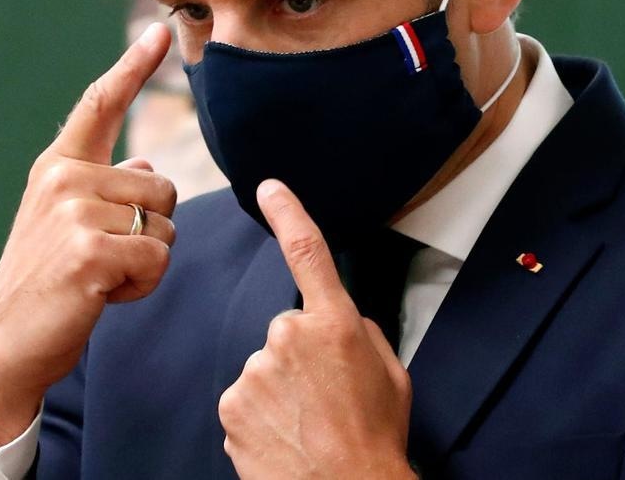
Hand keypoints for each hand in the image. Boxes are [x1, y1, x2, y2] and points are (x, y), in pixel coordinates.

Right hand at [0, 23, 177, 451]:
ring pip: (166, 227)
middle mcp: (63, 178)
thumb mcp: (67, 224)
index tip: (160, 31)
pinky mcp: (89, 252)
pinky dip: (142, 286)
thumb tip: (146, 168)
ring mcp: (74, 213)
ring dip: (147, 262)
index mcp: (57, 166)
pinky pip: (158, 260)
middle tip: (102, 259)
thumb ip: (104, 189)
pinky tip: (102, 295)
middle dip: (151, 231)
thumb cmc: (47, 283)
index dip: (134, 66)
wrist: (8, 344)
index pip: (100, 105)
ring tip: (99, 277)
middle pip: (163, 189)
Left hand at [218, 180, 415, 479]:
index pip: (308, 252)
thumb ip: (364, 335)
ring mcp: (256, 370)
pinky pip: (245, 398)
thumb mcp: (391, 375)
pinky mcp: (232, 404)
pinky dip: (260, 415)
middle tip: (323, 397)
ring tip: (306, 423)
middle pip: (285, 331)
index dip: (287, 212)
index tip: (269, 187)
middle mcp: (289, 336)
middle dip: (299, 356)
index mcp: (336, 324)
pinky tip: (284, 436)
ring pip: (263, 367)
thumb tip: (344, 323)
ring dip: (279, 389)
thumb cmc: (376, 438)